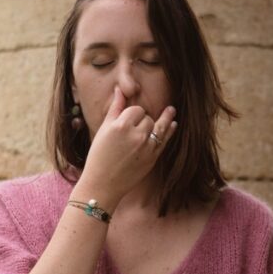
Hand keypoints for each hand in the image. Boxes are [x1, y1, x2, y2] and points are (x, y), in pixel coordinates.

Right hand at [79, 85, 176, 206]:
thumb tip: (120, 90)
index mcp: (121, 126)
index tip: (127, 121)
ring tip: (171, 110)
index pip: (136, 110)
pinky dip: (169, 131)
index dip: (133, 114)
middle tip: (133, 130)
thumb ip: (115, 108)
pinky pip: (164, 140)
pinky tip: (173, 124)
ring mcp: (146, 147)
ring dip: (163, 120)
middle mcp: (136, 135)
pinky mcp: (152, 158)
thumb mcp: (104, 130)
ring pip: (158, 127)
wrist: (103, 183)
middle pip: (147, 118)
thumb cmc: (99, 156)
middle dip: (143, 120)